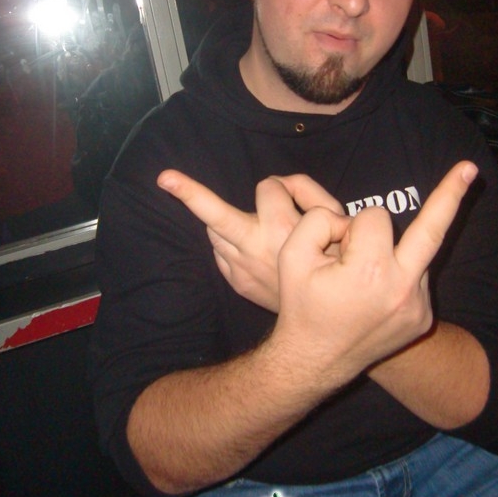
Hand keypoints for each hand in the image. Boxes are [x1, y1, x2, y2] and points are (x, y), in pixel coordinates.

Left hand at [157, 170, 342, 310]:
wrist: (326, 318)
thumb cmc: (333, 260)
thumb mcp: (333, 219)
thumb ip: (307, 191)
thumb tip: (280, 184)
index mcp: (281, 227)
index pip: (269, 187)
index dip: (284, 186)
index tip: (289, 192)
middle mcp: (255, 246)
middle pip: (215, 212)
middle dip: (190, 193)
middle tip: (164, 178)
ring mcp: (241, 267)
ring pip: (216, 230)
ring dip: (228, 221)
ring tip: (249, 227)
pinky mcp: (236, 282)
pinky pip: (221, 253)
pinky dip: (230, 245)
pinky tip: (249, 250)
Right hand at [274, 161, 478, 382]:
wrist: (314, 361)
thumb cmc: (301, 305)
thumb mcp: (290, 255)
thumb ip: (317, 219)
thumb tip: (348, 219)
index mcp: (370, 272)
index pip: (373, 216)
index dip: (348, 224)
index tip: (334, 248)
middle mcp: (403, 289)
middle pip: (432, 228)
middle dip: (451, 195)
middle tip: (470, 168)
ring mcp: (418, 306)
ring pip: (415, 251)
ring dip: (393, 251)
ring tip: (362, 276)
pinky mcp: (423, 317)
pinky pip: (417, 275)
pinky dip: (399, 272)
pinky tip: (375, 291)